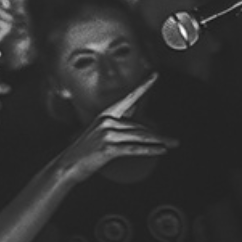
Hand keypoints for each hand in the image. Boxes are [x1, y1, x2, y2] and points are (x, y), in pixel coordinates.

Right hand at [55, 78, 173, 183]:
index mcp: (106, 114)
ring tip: (172, 145)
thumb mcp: (99, 131)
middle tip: (174, 141)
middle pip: (139, 126)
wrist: (67, 166)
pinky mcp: (108, 149)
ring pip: (140, 136)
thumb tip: (135, 106)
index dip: (143, 86)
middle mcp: (107, 121)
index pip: (129, 97)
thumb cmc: (85, 150)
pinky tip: (162, 151)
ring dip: (159, 142)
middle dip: (158, 135)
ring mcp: (107, 134)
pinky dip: (150, 150)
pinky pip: (134, 149)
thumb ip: (118, 120)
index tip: (155, 75)